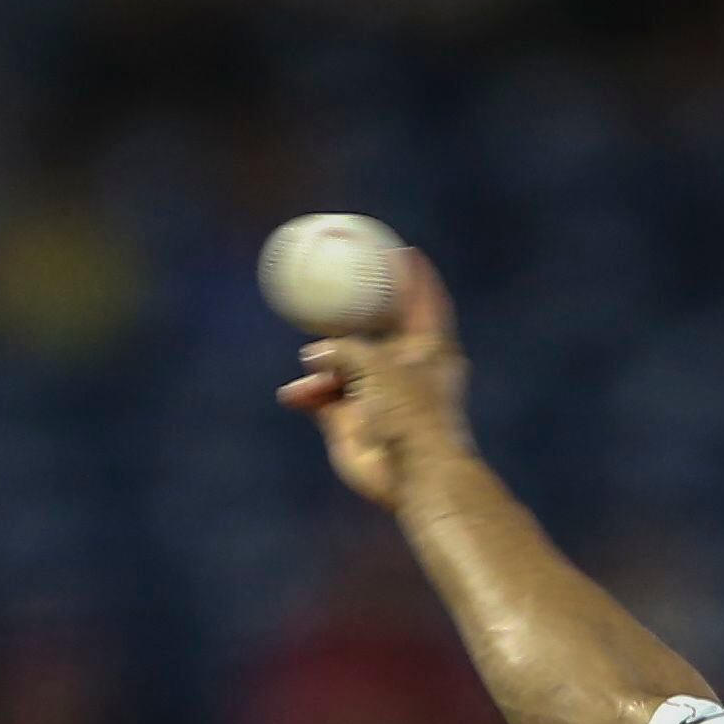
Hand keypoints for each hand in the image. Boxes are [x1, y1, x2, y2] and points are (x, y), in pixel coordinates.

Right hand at [275, 252, 469, 507]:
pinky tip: (293, 395)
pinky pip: (324, 398)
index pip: (424, 302)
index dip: (414, 276)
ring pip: (344, 365)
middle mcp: (406, 370)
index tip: (402, 249)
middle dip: (356, 313)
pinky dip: (309, 394)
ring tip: (310, 361)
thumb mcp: (376, 364)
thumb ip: (345, 348)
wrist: (411, 475)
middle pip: (378, 331)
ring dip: (324, 363)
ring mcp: (378, 396)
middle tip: (333, 285)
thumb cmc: (409, 413)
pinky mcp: (353, 423)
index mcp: (430, 350)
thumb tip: (315, 354)